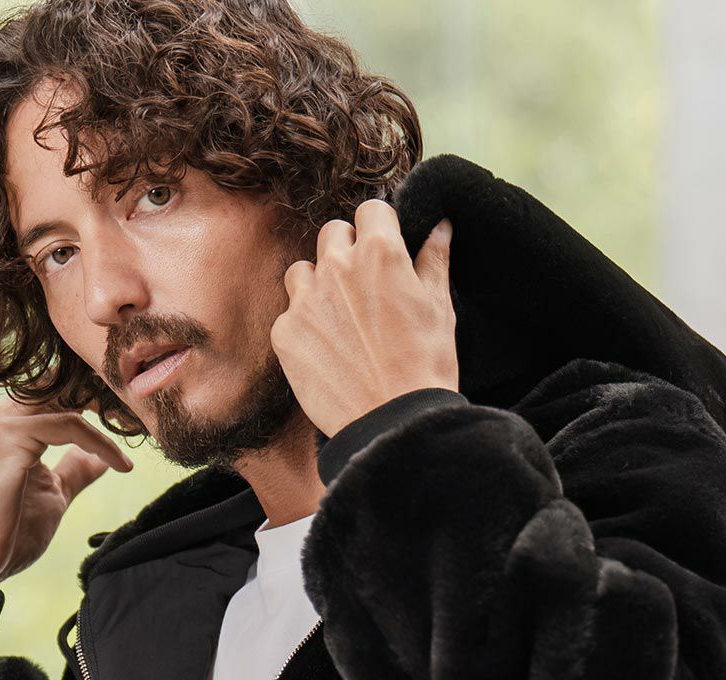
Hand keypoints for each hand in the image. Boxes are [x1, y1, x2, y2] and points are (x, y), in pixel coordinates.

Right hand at [0, 395, 133, 585]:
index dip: (103, 400)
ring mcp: (8, 423)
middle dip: (109, 397)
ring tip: (137, 437)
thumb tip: (101, 458)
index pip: (65, 391)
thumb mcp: (54, 494)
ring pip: (71, 398)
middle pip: (68, 383)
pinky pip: (69, 425)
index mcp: (18, 422)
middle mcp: (10, 413)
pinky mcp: (12, 439)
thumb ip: (75, 470)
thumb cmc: (6, 531)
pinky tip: (120, 465)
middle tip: (143, 419)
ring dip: (110, 416)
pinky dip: (100, 442)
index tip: (137, 422)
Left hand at [270, 203, 458, 438]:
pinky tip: (327, 352)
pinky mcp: (285, 333)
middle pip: (332, 234)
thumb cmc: (425, 367)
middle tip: (363, 289)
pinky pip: (289, 315)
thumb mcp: (439, 308)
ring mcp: (305, 300)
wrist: (394, 424)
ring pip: (302, 271)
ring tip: (339, 320)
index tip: (385, 250)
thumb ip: (434, 259)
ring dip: (317, 285)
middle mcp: (337, 266)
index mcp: (380, 252)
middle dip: (346, 251)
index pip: (371, 210)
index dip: (380, 229)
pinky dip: (304, 328)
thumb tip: (440, 225)